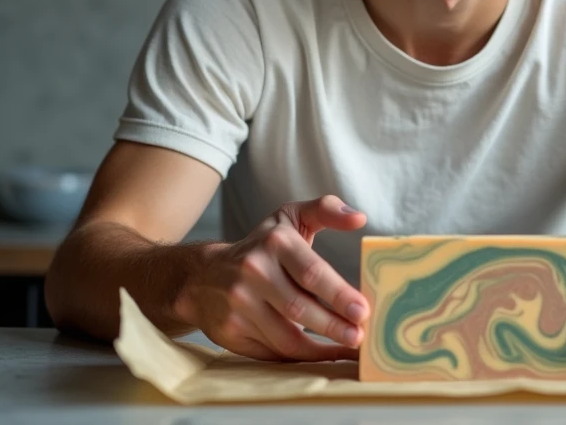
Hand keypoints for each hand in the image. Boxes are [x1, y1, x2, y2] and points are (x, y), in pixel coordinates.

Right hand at [179, 194, 369, 361]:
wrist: (203, 275)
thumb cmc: (261, 246)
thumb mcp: (289, 218)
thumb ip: (325, 210)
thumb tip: (359, 217)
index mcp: (274, 242)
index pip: (311, 272)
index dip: (339, 294)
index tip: (362, 310)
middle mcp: (253, 272)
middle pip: (299, 307)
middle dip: (334, 326)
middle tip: (360, 336)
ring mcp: (239, 304)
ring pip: (286, 336)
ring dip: (321, 347)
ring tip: (348, 347)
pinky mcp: (229, 331)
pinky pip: (272, 351)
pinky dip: (301, 357)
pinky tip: (323, 354)